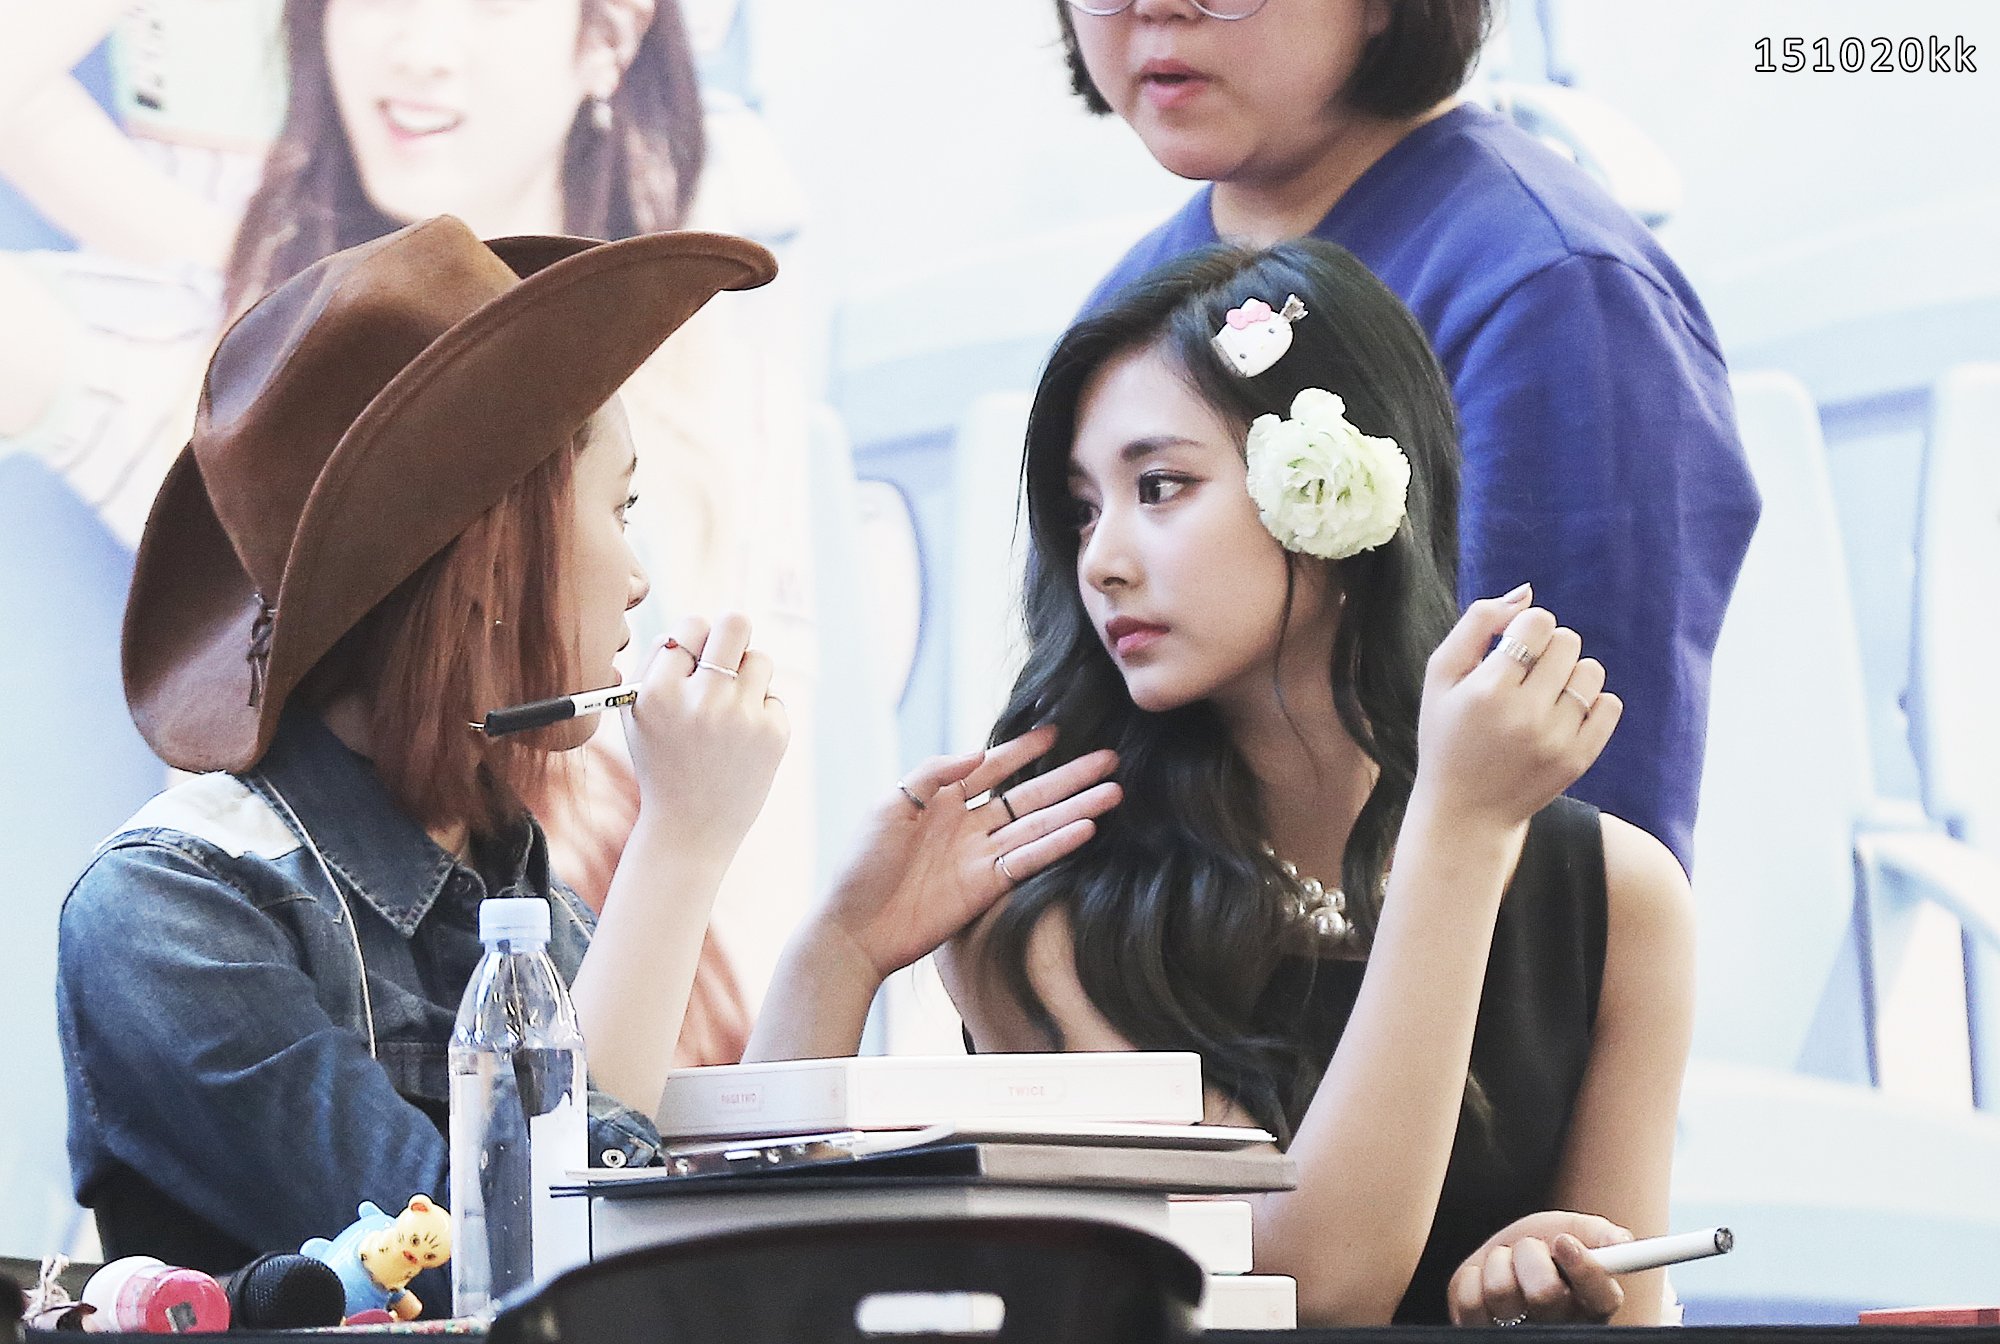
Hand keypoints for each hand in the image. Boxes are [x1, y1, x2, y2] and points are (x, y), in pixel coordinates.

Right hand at [621, 612, 788, 860]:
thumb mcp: (636, 716)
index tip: (692, 662)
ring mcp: (740, 716)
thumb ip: (654, 665)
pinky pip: (772, 696)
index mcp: (658, 692)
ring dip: (747, 676)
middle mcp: (700, 700)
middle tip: (728, 653)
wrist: (690, 829)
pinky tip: (741, 743)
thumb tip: (694, 627)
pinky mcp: (772, 733)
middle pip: (735, 623)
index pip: (689, 627)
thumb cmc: (661, 763)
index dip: (693, 642)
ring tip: (729, 709)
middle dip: (732, 633)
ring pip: (760, 658)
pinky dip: (759, 712)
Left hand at [814, 724, 1119, 983]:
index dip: (1022, 751)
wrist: (853, 928)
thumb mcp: (889, 806)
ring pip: (1038, 826)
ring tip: (1113, 792)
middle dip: (1068, 778)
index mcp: (940, 800)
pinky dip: (1058, 845)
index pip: (991, 767)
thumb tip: (979, 751)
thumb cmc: (861, 865)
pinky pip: (1029, 861)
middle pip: (1028, 795)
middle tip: (1108, 760)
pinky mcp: (987, 888)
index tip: (1056, 733)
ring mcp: (980, 856)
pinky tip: (1087, 828)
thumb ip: (933, 774)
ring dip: (1076, 809)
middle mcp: (967, 825)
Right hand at [1414, 585, 1622, 832]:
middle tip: (1525, 675)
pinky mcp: (1579, 759)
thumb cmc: (1447, 735)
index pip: (1537, 622)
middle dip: (1548, 649)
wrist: (1465, 813)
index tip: (1510, 651)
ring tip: (1545, 695)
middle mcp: (1525, 714)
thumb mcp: (1440, 676)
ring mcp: (1556, 739)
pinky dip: (1591, 702)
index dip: (1525, 629)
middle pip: (1567, 641)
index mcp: (1487, 689)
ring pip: (1591, 670)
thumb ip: (1476, 624)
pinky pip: (1610, 705)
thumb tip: (1526, 594)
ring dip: (1571, 674)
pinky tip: (1563, 714)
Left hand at [1446, 1211, 1631, 1325]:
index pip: (1602, 1298)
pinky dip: (1474, 1275)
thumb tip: (1622, 1241)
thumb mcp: (1571, 1231)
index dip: (1585, 1270)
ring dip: (1500, 1261)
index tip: (1566, 1242)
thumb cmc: (1543, 1250)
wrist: (1501, 1257)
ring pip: (1502, 1291)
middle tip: (1531, 1248)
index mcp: (1590, 1305)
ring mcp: (1519, 1334)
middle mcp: (1559, 1326)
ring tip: (1508, 1264)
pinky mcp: (1480, 1330)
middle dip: (1531, 1254)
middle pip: (1545, 1294)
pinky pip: (1470, 1297)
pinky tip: (1485, 1280)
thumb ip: (1596, 1234)